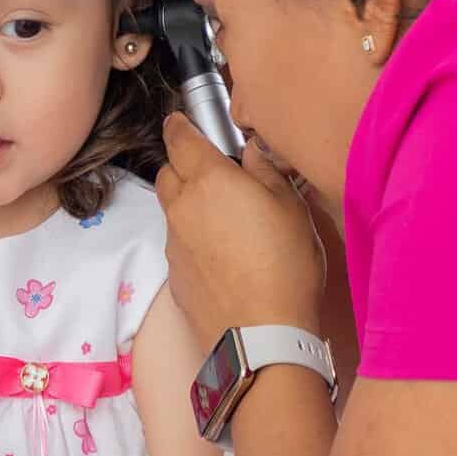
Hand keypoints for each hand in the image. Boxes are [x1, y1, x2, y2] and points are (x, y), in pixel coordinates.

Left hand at [154, 115, 323, 347]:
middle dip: (183, 165)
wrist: (260, 334)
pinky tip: (222, 255)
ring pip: (172, 210)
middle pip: (168, 173)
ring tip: (224, 218)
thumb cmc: (284, 265)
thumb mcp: (289, 206)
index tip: (180, 121)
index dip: (179, 125)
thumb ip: (265, 169)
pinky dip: (193, 239)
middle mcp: (181, 207)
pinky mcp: (175, 276)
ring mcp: (173, 243)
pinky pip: (178, 244)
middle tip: (212, 171)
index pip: (178, 138)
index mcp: (208, 179)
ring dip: (189, 205)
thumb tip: (250, 149)